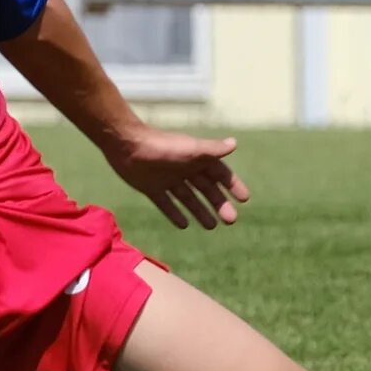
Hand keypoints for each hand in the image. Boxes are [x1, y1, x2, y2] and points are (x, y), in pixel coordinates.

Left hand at [105, 125, 247, 230]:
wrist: (126, 145)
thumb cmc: (162, 146)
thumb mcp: (190, 149)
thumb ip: (211, 150)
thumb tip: (234, 144)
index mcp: (196, 158)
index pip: (219, 174)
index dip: (232, 185)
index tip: (244, 199)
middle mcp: (184, 169)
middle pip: (206, 189)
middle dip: (219, 204)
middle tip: (231, 220)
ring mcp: (167, 179)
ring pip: (188, 198)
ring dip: (200, 211)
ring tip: (212, 226)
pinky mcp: (151, 188)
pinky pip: (166, 203)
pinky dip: (174, 213)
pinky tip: (184, 225)